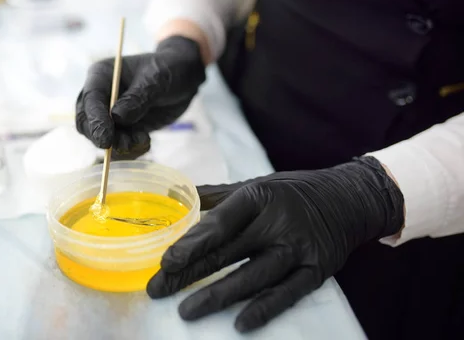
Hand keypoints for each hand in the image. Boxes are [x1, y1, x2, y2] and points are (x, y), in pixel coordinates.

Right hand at [76, 36, 205, 157]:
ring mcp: (111, 114)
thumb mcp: (157, 79)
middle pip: (87, 122)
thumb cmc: (168, 69)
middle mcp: (102, 96)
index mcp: (102, 76)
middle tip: (124, 144)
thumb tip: (117, 117)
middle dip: (102, 137)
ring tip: (141, 141)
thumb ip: (138, 97)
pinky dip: (131, 149)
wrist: (184, 78)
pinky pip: (120, 146)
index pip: (90, 100)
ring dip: (120, 146)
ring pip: (103, 138)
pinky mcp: (125, 128)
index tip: (105, 139)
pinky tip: (146, 143)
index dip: (95, 121)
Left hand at [147, 157, 403, 332]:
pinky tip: (239, 323)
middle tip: (158, 289)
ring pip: (253, 277)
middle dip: (190, 274)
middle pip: (228, 253)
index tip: (166, 262)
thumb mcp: (256, 185)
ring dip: (218, 296)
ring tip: (186, 311)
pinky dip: (264, 309)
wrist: (349, 199)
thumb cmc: (293, 192)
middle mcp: (277, 223)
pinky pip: (287, 294)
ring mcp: (298, 249)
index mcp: (258, 197)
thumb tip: (175, 195)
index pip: (219, 223)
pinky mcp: (316, 271)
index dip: (192, 244)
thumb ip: (217, 195)